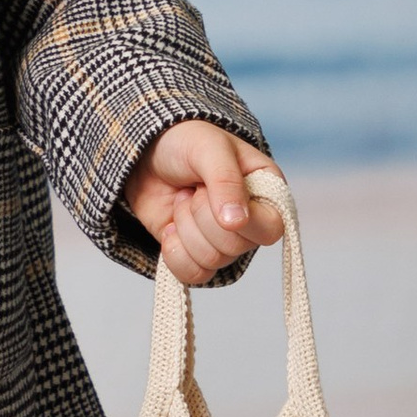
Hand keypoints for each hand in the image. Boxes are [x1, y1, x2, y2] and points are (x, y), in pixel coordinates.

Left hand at [120, 121, 285, 286]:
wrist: (145, 155)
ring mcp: (224, 241)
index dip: (239, 219)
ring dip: (185, 228)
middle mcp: (251, 222)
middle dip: (201, 216)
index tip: (208, 191)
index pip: (271, 229)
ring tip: (183, 200)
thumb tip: (236, 223)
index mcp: (267, 194)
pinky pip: (193, 274)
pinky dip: (174, 252)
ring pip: (211, 260)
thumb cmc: (186, 141)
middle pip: (235, 247)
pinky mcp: (197, 254)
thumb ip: (226, 181)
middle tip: (193, 190)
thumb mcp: (209, 148)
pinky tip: (170, 226)